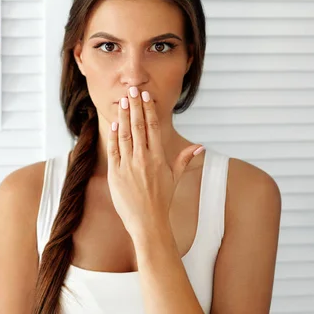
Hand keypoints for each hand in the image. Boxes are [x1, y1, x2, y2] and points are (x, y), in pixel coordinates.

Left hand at [107, 86, 203, 240]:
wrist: (148, 222)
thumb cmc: (162, 201)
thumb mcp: (175, 178)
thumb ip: (185, 159)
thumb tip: (200, 146)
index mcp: (158, 158)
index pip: (153, 128)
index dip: (148, 110)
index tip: (145, 97)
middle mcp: (144, 159)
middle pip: (138, 126)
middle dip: (134, 107)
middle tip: (131, 91)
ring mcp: (129, 165)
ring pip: (125, 135)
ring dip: (123, 116)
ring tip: (122, 101)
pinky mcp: (116, 173)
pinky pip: (114, 150)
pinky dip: (114, 135)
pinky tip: (114, 123)